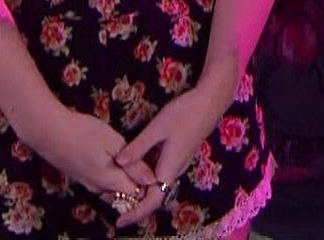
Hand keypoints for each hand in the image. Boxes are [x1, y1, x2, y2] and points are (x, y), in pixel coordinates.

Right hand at [23, 107, 154, 204]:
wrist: (49, 131)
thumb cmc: (83, 133)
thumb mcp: (114, 144)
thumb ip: (134, 166)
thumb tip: (151, 181)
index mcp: (110, 181)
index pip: (136, 194)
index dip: (146, 183)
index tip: (152, 166)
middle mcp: (98, 188)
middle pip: (124, 193)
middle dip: (136, 181)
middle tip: (141, 159)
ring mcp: (87, 183)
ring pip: (112, 188)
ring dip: (123, 177)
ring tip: (127, 155)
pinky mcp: (80, 177)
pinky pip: (102, 182)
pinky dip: (112, 174)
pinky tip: (112, 156)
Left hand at [114, 83, 234, 227]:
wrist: (211, 101)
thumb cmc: (185, 113)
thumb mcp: (157, 128)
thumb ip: (138, 147)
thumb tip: (118, 163)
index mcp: (169, 168)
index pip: (152, 200)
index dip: (136, 213)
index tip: (120, 222)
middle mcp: (175, 169)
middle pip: (154, 196)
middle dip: (135, 205)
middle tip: (113, 205)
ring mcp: (178, 162)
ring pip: (157, 184)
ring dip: (140, 191)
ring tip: (120, 191)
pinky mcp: (179, 154)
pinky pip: (161, 173)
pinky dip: (146, 178)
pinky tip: (136, 169)